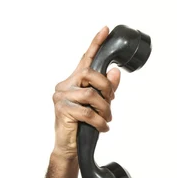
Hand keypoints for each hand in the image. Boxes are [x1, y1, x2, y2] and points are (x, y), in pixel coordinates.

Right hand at [52, 26, 120, 159]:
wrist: (70, 147)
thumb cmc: (83, 125)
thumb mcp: (99, 105)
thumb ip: (106, 89)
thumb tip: (115, 71)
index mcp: (73, 81)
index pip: (85, 59)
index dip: (95, 44)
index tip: (105, 29)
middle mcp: (64, 85)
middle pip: (89, 74)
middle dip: (105, 87)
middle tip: (111, 101)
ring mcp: (61, 97)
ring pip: (90, 94)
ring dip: (104, 109)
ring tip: (106, 119)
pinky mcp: (62, 110)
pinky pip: (87, 112)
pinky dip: (99, 121)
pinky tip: (102, 127)